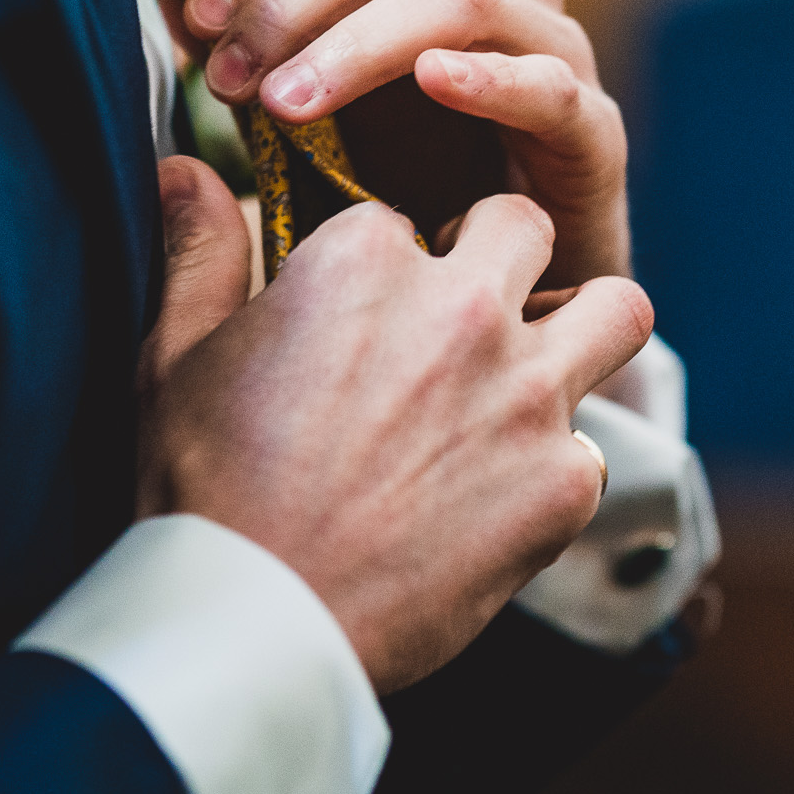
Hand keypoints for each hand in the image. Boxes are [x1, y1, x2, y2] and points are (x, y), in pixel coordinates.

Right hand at [140, 156, 653, 690]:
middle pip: (524, 226)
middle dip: (498, 256)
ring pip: (617, 307)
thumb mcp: (176, 353)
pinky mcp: (562, 483)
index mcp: (365, 259)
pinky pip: (592, 448)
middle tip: (459, 319)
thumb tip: (184, 168)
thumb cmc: (202, 487)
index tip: (362, 315)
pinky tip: (499, 499)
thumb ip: (200, 248)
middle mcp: (462, 308)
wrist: (254, 625)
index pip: (400, 218)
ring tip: (536, 369)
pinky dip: (553, 469)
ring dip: (582, 328)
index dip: (382, 265)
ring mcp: (525, 395)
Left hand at [178, 0, 629, 287]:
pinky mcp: (593, 127)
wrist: (499, 292)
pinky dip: (489, 76)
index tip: (195, 19)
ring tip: (287, 102)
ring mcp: (554, 44)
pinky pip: (547, 83)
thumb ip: (255, 49)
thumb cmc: (404, 186)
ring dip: (360, 41)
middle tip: (230, 72)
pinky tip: (432, 82)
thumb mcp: (311, 110)